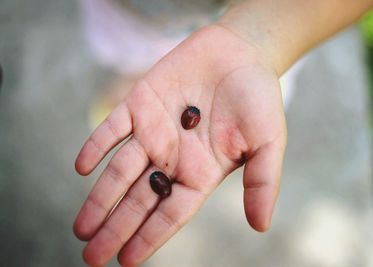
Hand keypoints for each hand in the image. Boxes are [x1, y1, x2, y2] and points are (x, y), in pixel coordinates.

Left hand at [73, 25, 286, 266]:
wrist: (241, 52)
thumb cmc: (258, 98)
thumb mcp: (268, 142)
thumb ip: (262, 182)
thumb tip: (260, 226)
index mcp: (200, 172)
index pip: (171, 213)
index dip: (149, 237)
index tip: (126, 261)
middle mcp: (172, 158)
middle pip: (139, 200)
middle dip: (115, 227)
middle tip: (91, 256)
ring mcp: (153, 132)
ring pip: (119, 170)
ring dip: (99, 197)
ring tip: (81, 228)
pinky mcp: (139, 103)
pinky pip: (112, 128)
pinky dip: (96, 145)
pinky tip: (82, 168)